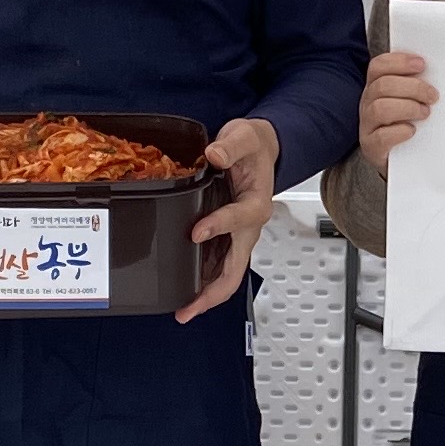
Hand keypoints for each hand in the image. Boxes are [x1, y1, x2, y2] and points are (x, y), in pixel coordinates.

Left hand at [179, 115, 280, 319]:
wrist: (261, 150)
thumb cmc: (254, 146)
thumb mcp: (244, 136)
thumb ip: (231, 146)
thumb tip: (214, 155)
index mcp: (256, 203)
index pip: (239, 220)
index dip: (219, 227)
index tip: (196, 233)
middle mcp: (248, 227)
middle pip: (235, 269)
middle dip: (212, 292)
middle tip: (188, 309)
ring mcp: (238, 236)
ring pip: (227, 274)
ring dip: (206, 294)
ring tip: (183, 309)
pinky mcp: (228, 237)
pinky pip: (218, 266)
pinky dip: (203, 281)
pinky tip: (184, 288)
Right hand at [357, 49, 435, 167]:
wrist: (400, 159)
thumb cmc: (407, 123)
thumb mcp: (409, 100)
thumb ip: (416, 85)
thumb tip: (437, 73)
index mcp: (376, 86)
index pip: (379, 66)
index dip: (399, 62)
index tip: (422, 64)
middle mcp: (367, 103)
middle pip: (383, 86)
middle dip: (413, 87)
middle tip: (433, 96)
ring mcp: (367, 125)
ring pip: (379, 108)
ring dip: (407, 108)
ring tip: (425, 113)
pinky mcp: (371, 147)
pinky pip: (381, 137)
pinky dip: (399, 131)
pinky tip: (412, 131)